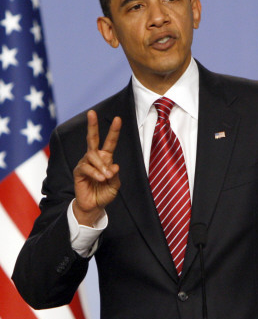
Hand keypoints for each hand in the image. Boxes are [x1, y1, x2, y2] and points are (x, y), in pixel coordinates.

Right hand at [73, 110, 121, 225]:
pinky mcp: (78, 171)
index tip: (118, 118)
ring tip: (106, 177)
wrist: (94, 206)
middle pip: (92, 138)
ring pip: (92, 156)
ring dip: (101, 166)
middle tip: (91, 112)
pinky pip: (86, 167)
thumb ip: (115, 175)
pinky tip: (101, 178)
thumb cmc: (105, 193)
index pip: (110, 142)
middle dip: (92, 125)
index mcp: (106, 158)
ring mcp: (85, 163)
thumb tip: (114, 166)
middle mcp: (95, 157)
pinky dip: (95, 173)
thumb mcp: (115, 185)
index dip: (114, 130)